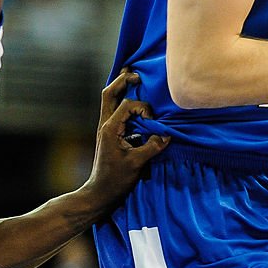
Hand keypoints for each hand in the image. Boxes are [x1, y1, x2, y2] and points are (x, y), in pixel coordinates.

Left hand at [81, 69, 167, 211]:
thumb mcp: (137, 163)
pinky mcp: (110, 134)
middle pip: (109, 93)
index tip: (153, 124)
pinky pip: (115, 111)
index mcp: (110, 128)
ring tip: (133, 78)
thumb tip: (168, 134)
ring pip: (110, 100)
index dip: (144, 109)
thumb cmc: (116, 180)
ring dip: (121, 88)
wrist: (100, 194)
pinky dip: (124, 102)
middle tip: (136, 73)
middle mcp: (106, 124)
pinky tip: (135, 101)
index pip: (128, 105)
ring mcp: (106, 128)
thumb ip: (152, 146)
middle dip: (122, 81)